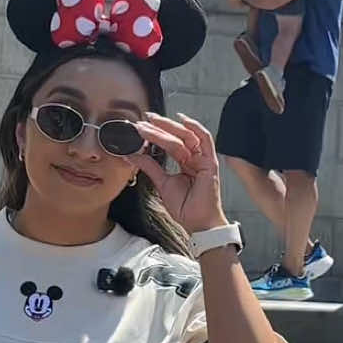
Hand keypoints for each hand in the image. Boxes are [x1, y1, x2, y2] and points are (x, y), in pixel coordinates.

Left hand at [131, 113, 225, 237]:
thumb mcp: (162, 183)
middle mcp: (195, 159)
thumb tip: (132, 155)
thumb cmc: (185, 208)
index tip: (140, 127)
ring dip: (169, 127)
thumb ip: (150, 167)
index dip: (155, 134)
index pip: (170, 143)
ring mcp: (203, 160)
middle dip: (159, 126)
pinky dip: (195, 127)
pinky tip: (182, 120)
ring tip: (153, 120)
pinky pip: (205, 140)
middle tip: (143, 119)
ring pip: (186, 136)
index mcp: (186, 163)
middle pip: (177, 136)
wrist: (198, 223)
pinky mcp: (210, 163)